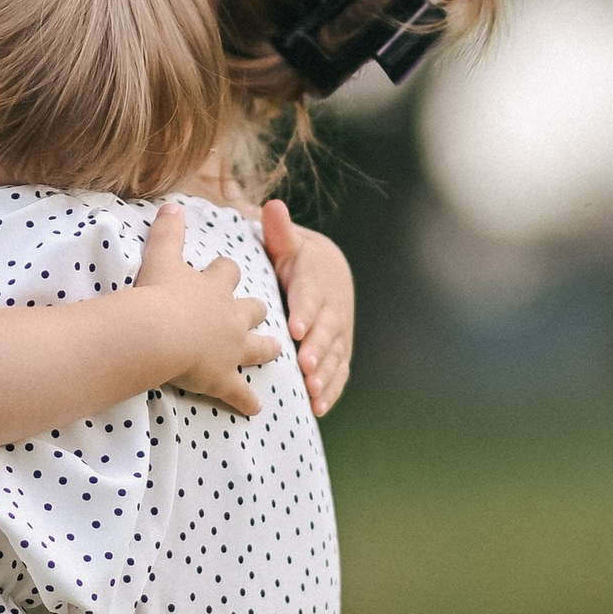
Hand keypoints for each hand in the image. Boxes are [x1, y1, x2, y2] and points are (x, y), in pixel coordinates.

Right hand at [132, 202, 280, 413]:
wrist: (158, 332)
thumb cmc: (157, 293)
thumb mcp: (160, 256)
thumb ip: (167, 231)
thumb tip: (171, 205)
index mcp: (215, 287)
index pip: (228, 272)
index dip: (226, 270)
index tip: (224, 269)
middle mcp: (231, 316)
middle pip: (254, 308)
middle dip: (256, 309)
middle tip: (258, 311)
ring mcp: (231, 349)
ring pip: (258, 348)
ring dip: (266, 349)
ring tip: (275, 351)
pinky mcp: (223, 378)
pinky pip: (240, 393)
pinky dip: (247, 402)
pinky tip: (256, 410)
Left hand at [260, 201, 354, 416]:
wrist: (326, 268)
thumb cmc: (294, 257)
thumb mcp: (287, 242)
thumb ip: (280, 231)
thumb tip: (272, 206)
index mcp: (319, 277)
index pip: (312, 294)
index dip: (306, 311)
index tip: (295, 327)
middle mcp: (335, 305)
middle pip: (327, 328)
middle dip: (318, 347)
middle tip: (305, 365)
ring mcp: (340, 329)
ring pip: (335, 352)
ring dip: (325, 373)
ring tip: (312, 391)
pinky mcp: (340, 348)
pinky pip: (339, 369)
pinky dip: (332, 387)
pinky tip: (320, 406)